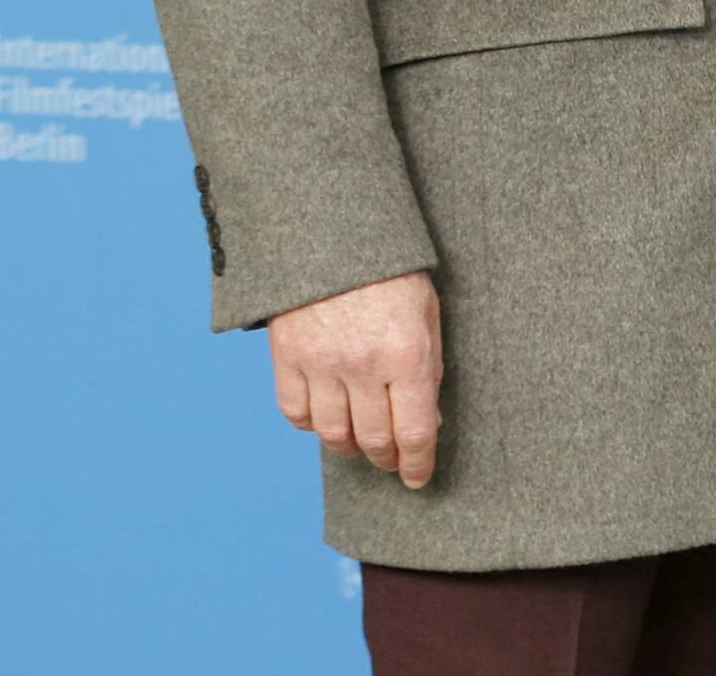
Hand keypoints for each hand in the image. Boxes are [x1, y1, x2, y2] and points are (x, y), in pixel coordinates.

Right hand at [268, 270, 442, 488]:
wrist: (334, 235)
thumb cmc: (392, 272)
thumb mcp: (428, 313)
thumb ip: (428, 368)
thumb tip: (428, 421)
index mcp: (408, 355)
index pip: (415, 432)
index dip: (419, 464)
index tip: (419, 479)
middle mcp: (364, 367)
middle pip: (374, 440)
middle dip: (387, 460)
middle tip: (394, 464)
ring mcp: (321, 365)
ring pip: (333, 435)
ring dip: (350, 448)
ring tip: (362, 446)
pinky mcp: (287, 359)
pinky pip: (296, 413)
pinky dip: (312, 425)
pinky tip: (326, 419)